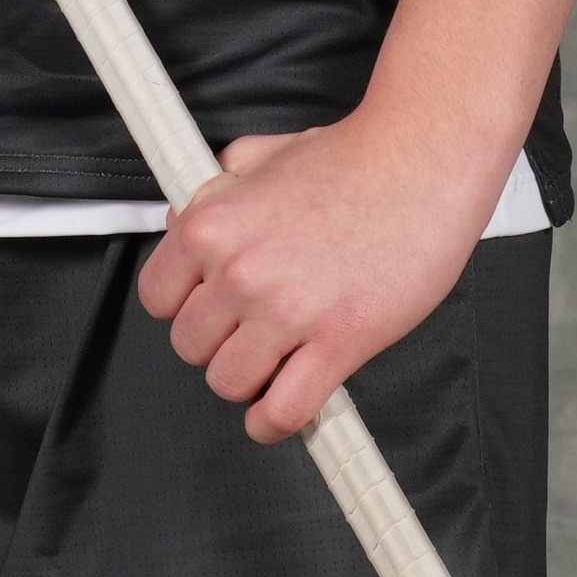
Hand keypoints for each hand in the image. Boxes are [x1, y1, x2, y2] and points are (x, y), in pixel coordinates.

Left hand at [133, 108, 496, 443]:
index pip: (156, 296)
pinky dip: (274, 422)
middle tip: (248, 330)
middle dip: (217, 341)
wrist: (420, 160)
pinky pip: (284, 410)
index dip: (182, 305)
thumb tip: (182, 219)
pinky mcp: (338, 342)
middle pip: (189, 346)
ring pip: (229, 382)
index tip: (205, 307)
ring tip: (271, 361)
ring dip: (248, 379)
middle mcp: (239, 271)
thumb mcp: (262, 155)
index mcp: (212, 225)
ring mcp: (287, 311)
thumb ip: (215, 188)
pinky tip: (277, 412)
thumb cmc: (352, 157)